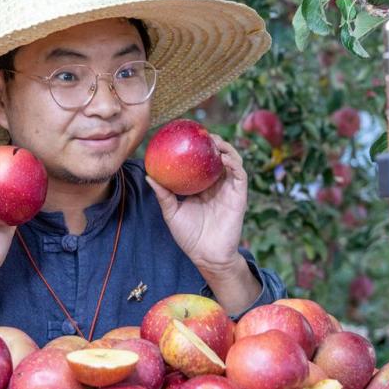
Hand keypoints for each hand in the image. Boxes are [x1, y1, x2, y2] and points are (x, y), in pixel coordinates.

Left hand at [146, 134, 247, 276]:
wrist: (207, 256)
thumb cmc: (189, 236)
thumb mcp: (171, 212)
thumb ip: (163, 194)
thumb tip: (149, 176)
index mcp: (202, 187)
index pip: (201, 162)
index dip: (197, 148)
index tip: (187, 134)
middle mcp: (217, 185)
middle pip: (217, 157)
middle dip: (212, 142)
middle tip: (201, 133)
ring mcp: (229, 189)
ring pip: (232, 161)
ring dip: (225, 148)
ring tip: (214, 140)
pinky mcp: (239, 196)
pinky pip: (239, 175)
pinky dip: (234, 163)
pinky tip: (224, 158)